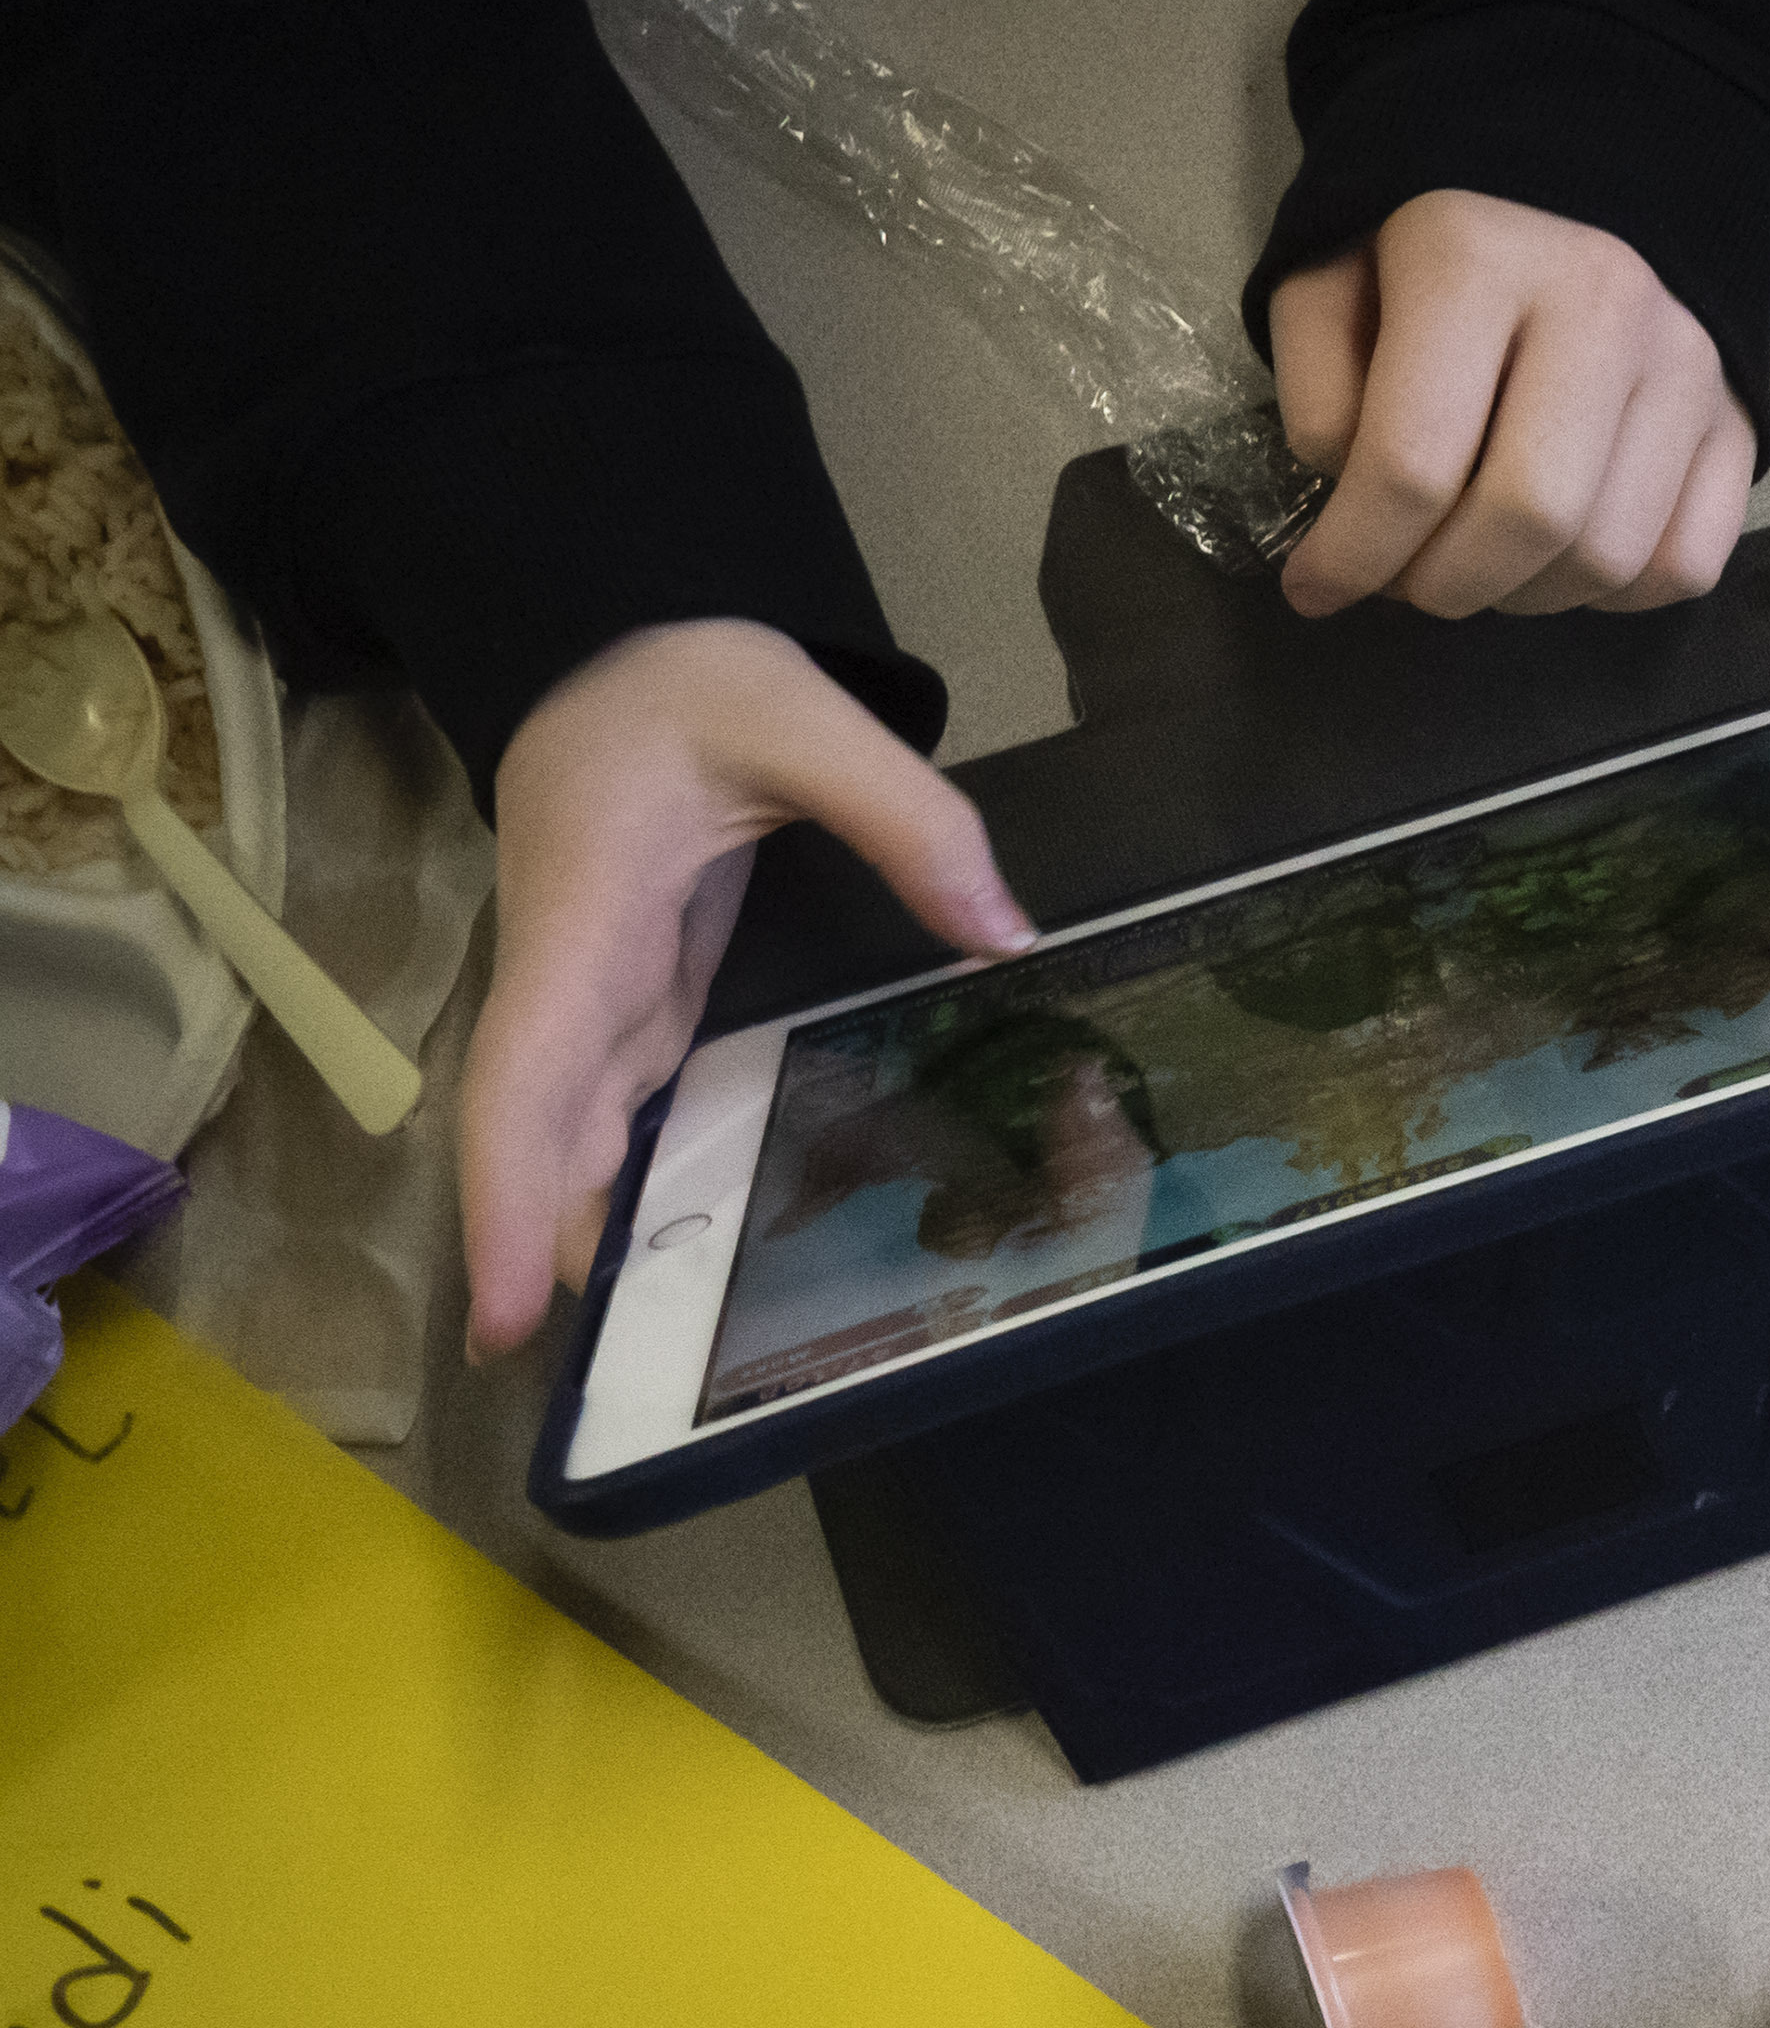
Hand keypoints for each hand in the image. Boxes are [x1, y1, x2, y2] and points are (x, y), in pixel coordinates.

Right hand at [465, 622, 1030, 1359]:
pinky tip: (673, 1251)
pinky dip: (631, 1181)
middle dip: (545, 1250)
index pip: (525, 1074)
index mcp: (586, 914)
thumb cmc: (685, 674)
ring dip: (588, 1233)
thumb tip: (1004, 927)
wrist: (617, 638)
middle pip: (539, 1133)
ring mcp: (597, 993)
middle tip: (588, 1390)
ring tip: (634, 1357)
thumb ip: (906, 815)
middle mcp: (571, 972)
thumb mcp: (796, 713)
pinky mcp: (636, 998)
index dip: (508, 1194)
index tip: (507, 1307)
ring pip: (574, 1132)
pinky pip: (621, 1107)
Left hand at [1268, 191, 1752, 620]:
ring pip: (1609, 557)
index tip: (1313, 589)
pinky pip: (1685, 563)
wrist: (1571, 182)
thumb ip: (1318, 390)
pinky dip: (1615, 597)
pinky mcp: (1735, 419)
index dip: (1352, 554)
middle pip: (1528, 518)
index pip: (1413, 461)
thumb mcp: (1329, 277)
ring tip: (1477, 566)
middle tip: (1404, 582)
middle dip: (1444, 585)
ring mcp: (1687, 366)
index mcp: (1478, 261)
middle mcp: (1603, 307)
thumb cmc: (1433, 244)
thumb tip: (1359, 512)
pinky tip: (1561, 561)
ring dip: (1525, 597)